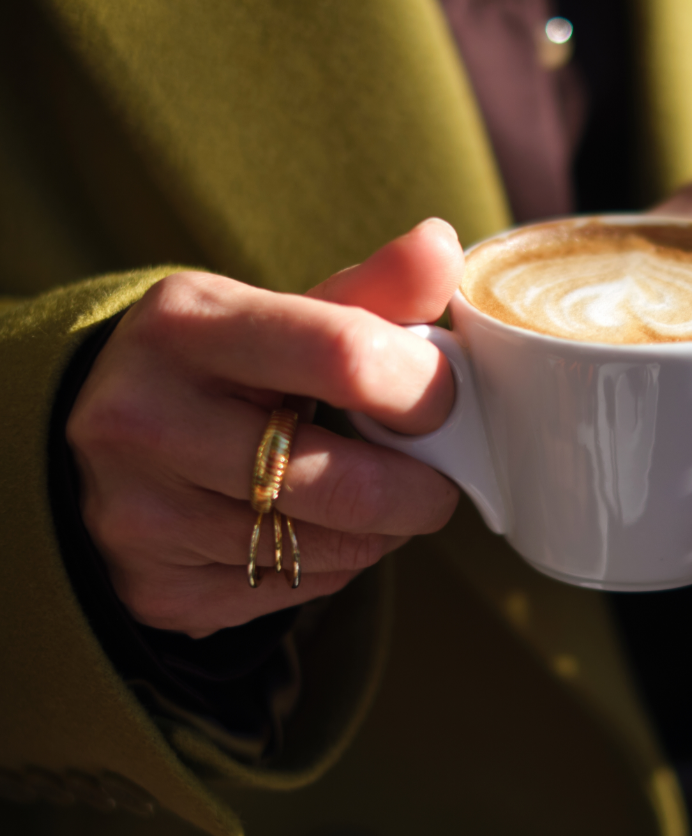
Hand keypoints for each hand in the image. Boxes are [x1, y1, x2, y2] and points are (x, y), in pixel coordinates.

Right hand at [67, 218, 464, 636]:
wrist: (103, 440)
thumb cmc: (221, 368)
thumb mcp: (278, 314)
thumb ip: (370, 290)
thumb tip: (442, 245)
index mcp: (186, 325)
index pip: (343, 356)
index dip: (423, 388)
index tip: (445, 402)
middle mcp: (146, 419)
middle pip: (344, 482)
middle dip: (421, 490)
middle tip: (438, 477)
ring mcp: (140, 514)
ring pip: (327, 548)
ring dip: (380, 530)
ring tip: (371, 496)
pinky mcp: (154, 586)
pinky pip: (294, 591)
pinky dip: (331, 565)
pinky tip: (312, 530)